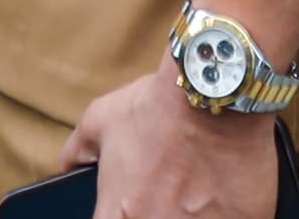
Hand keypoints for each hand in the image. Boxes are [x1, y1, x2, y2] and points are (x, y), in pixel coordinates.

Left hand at [58, 69, 277, 218]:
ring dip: (196, 215)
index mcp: (118, 215)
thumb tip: (68, 167)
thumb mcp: (101, 120)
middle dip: (162, 214)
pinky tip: (227, 195)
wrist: (215, 92)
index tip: (137, 207)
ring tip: (200, 194)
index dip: (124, 216)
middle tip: (174, 195)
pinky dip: (230, 213)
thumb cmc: (157, 106)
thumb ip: (77, 151)